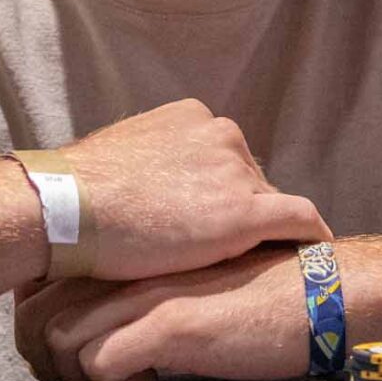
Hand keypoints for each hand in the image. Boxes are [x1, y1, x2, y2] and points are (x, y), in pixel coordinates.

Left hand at [14, 247, 306, 380]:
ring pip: (60, 337)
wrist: (318, 296)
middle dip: (40, 358)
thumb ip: (150, 295)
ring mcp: (147, 292)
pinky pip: (103, 363)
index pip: (45, 284)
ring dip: (73, 376)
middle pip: (36, 311)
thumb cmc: (263, 295)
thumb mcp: (192, 285)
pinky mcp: (170, 323)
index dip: (38, 327)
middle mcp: (131, 266)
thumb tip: (110, 332)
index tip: (62, 358)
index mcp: (133, 254)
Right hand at [50, 100, 329, 281]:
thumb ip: (151, 164)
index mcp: (192, 118)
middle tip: (222, 251)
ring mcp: (236, 171)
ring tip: (256, 262)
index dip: (218, 194)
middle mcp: (222, 134)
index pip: (224, 160)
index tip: (209, 221)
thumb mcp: (120, 157)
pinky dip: (309, 234)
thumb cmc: (77, 192)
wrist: (65, 207)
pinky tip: (317, 251)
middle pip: (249, 180)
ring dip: (258, 232)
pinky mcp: (245, 211)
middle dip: (238, 211)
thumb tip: (145, 189)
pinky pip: (298, 220)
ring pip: (266, 205)